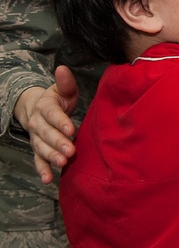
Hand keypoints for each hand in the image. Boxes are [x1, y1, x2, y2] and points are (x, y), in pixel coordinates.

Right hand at [12, 65, 78, 183]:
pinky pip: (38, 160)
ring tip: (62, 163)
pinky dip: (42, 170)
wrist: (39, 110)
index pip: (52, 114)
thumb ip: (65, 82)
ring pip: (41, 148)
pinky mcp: (38, 149)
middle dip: (58, 142)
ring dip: (51, 157)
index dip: (60, 122)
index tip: (71, 129)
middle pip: (47, 134)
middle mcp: (37, 123)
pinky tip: (48, 179)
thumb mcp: (63, 89)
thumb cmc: (58, 99)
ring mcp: (36, 138)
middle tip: (70, 151)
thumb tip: (62, 68)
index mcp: (44, 106)